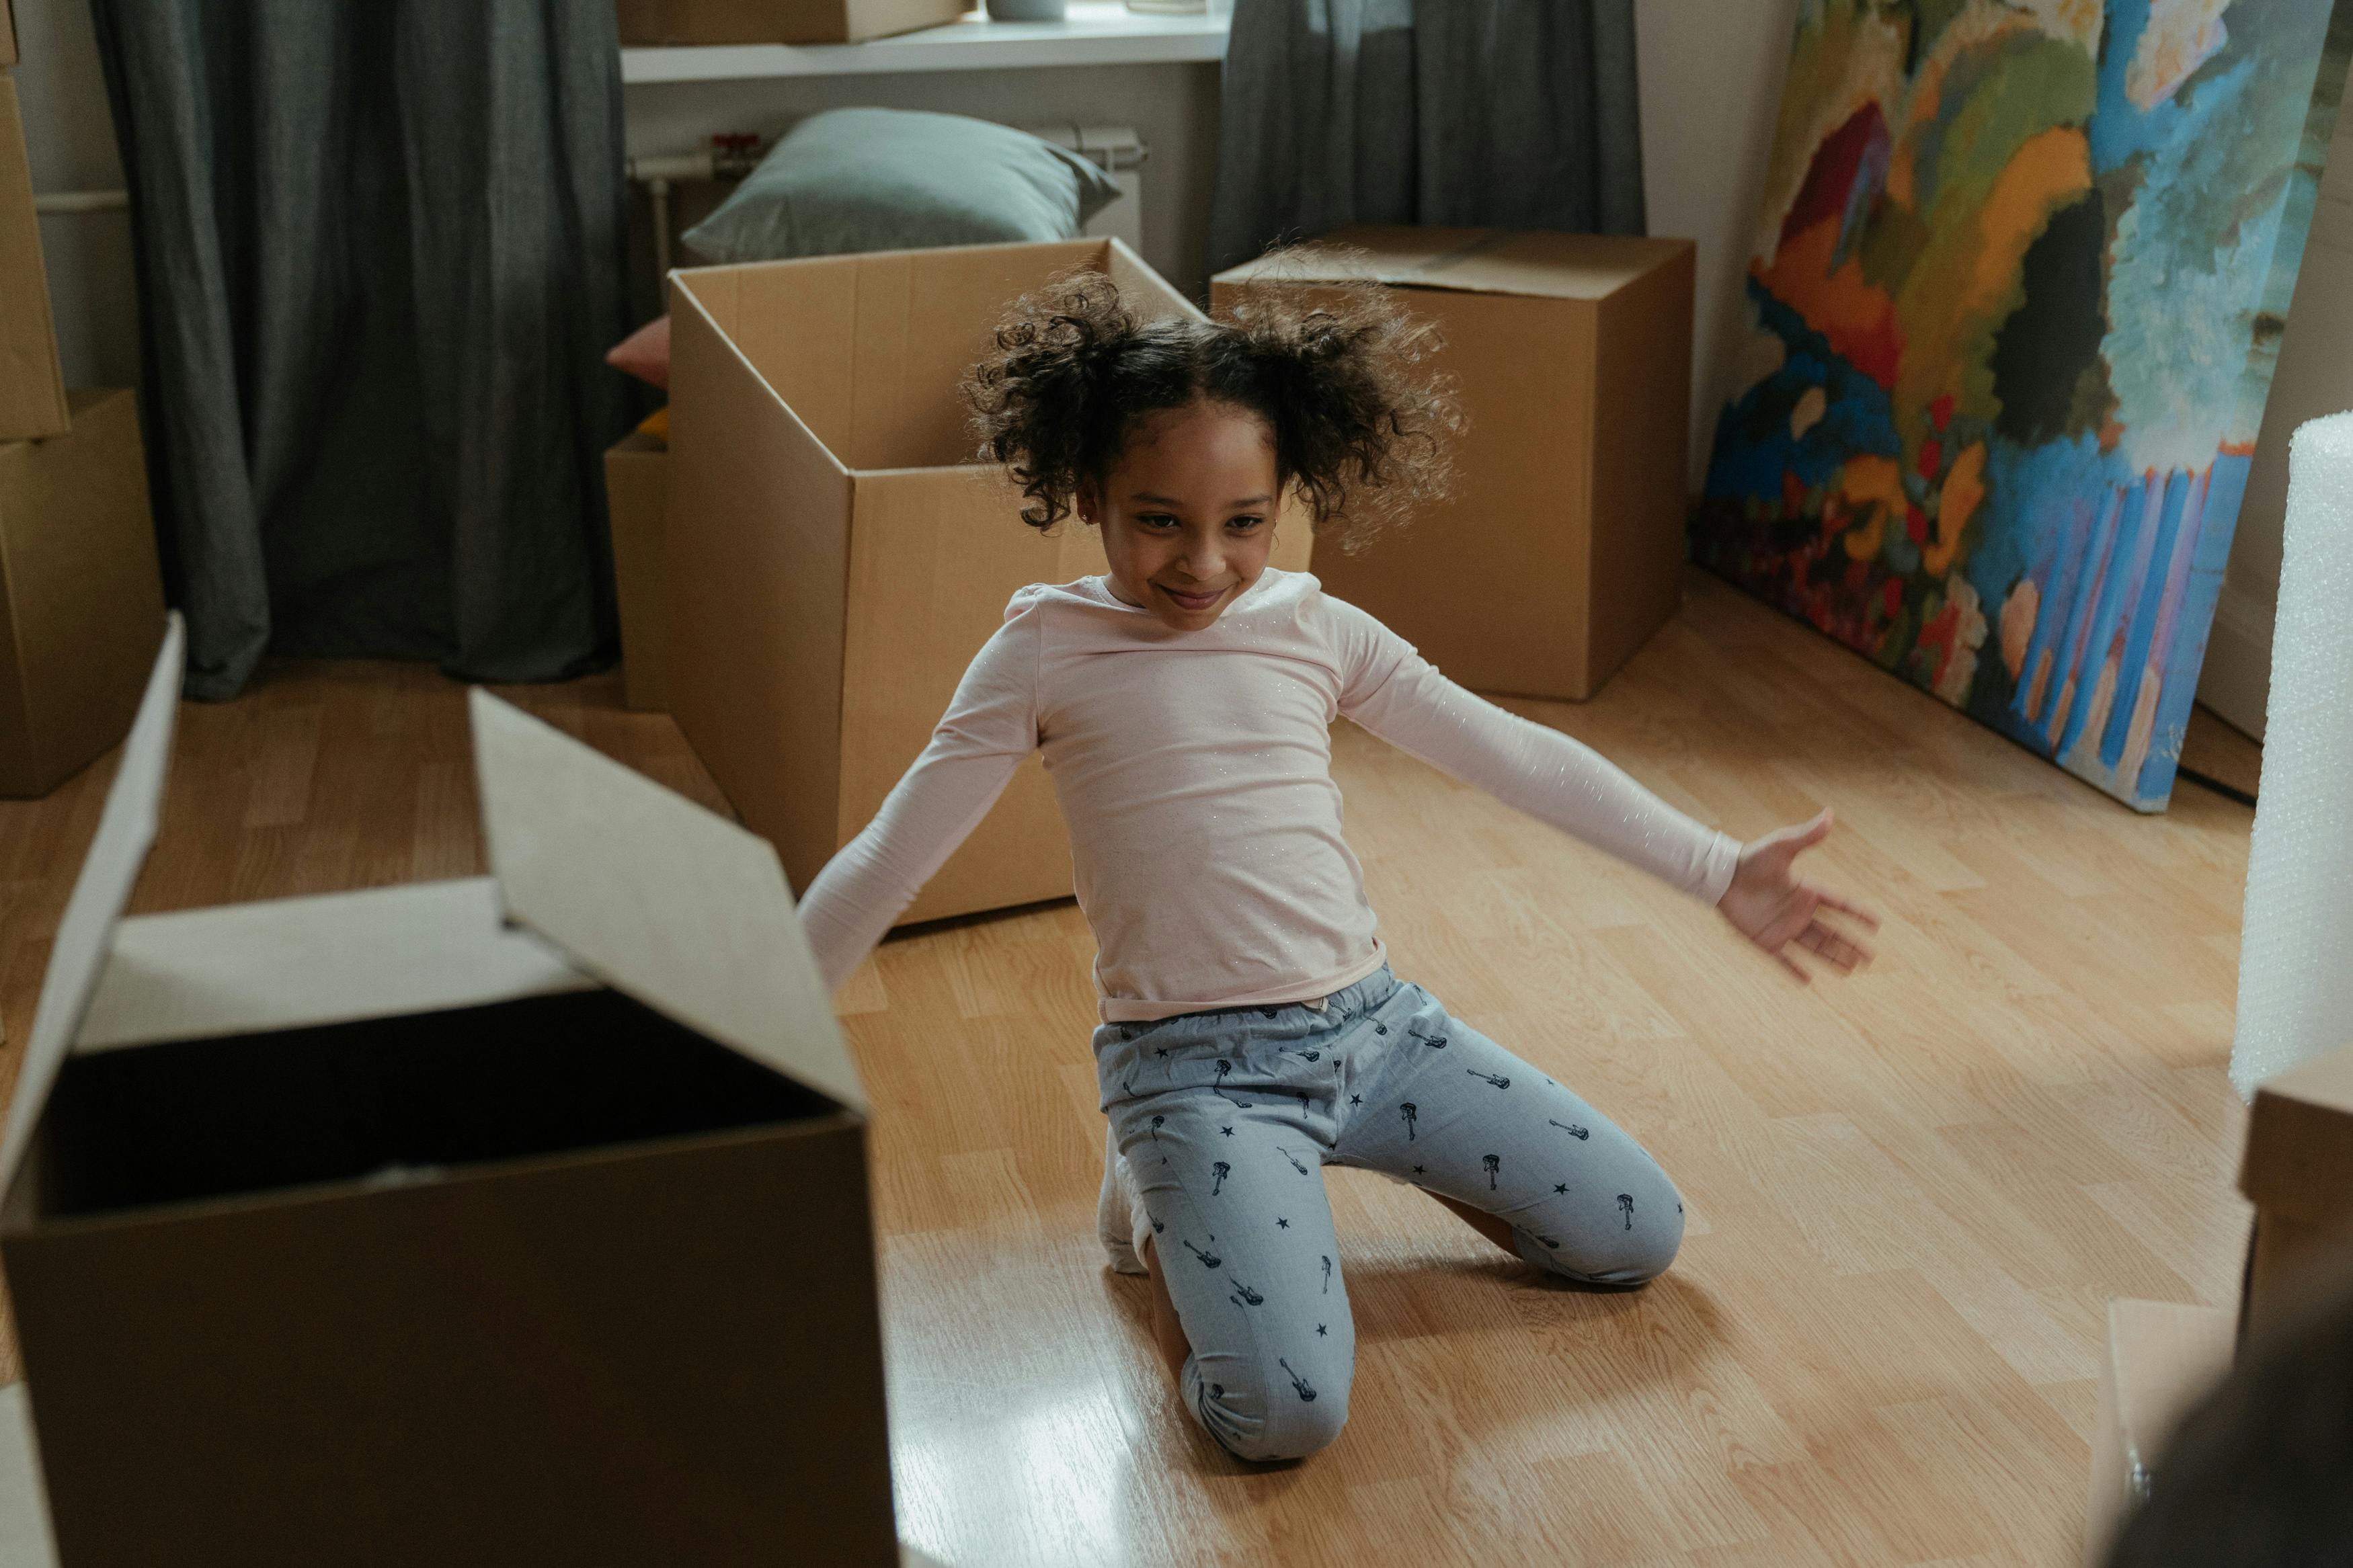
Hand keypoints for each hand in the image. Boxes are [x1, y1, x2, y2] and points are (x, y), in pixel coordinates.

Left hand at [1716, 809, 1879, 982]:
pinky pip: (1783, 959)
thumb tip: (1830, 814)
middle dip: (1850, 944)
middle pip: (1831, 932)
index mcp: (1806, 890)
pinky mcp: (1765, 939)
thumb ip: (1806, 836)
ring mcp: (1782, 927)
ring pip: (1814, 947)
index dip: (1857, 913)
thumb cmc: (1751, 859)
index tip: (1876, 924)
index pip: (1839, 904)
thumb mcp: (1782, 846)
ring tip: (1851, 969)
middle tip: (1869, 958)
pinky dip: (1794, 969)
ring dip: (1832, 958)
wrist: (1721, 876)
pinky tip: (1808, 980)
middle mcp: (1798, 911)